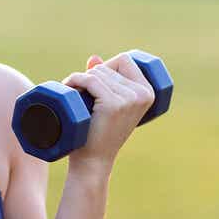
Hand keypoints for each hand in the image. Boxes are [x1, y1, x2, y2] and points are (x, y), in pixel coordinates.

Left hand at [61, 53, 155, 180]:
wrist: (94, 160)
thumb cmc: (99, 132)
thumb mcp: (108, 104)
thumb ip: (105, 80)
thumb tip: (94, 58)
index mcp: (148, 92)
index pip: (125, 59)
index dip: (106, 66)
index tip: (95, 83)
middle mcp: (143, 94)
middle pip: (109, 65)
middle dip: (91, 75)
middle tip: (81, 94)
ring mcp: (130, 99)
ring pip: (97, 72)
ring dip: (81, 79)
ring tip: (76, 97)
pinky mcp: (113, 104)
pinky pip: (90, 80)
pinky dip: (75, 80)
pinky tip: (69, 87)